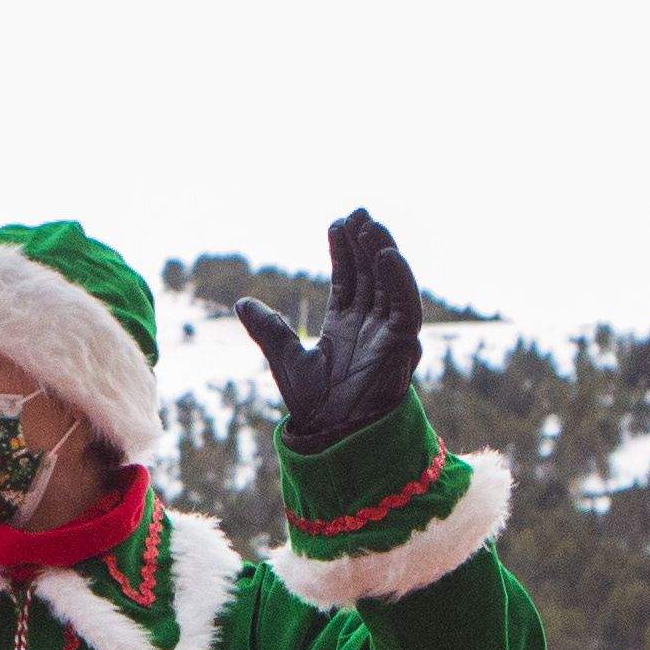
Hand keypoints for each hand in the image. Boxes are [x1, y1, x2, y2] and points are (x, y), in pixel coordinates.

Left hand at [232, 208, 426, 453]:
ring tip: (370, 224)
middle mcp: (370, 326)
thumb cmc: (314, 406)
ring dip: (381, 252)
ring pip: (389, 284)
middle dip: (364, 243)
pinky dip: (400, 280)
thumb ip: (269, 329)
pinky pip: (407, 306)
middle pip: (369, 274)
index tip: (336, 224)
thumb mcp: (285, 359)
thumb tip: (241, 303)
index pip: (348, 278)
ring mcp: (388, 334)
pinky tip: (388, 254)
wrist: (332, 437)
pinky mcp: (403, 345)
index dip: (343, 251)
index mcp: (345, 326)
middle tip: (356, 213)